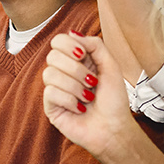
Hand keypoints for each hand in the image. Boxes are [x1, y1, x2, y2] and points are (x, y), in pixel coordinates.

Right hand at [42, 32, 134, 162]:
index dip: (69, 45)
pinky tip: (80, 109)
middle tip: (91, 82)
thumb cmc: (114, 100)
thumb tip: (72, 34)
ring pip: (49, 74)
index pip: (58, 41)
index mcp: (76, 60)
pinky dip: (70, 100)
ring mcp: (55, 89)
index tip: (84, 56)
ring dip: (75, 87)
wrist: (114, 128)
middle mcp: (63, 72)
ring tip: (88, 97)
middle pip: (52, 55)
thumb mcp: (111, 66)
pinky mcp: (50, 106)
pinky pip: (50, 93)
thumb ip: (95, 45)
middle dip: (76, 70)